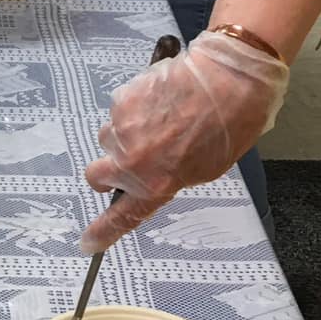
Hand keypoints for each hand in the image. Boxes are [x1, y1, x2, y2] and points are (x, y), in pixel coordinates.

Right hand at [82, 30, 291, 252]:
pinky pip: (119, 110)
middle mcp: (132, 161)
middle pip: (98, 176)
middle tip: (131, 161)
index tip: (88, 243)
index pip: (122, 216)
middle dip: (108, 172)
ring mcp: (122, 129)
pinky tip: (161, 99)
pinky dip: (135, 108)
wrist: (230, 76)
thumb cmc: (231, 122)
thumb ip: (172, 177)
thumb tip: (155, 174)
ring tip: (161, 119)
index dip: (102, 232)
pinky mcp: (121, 99)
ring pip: (110, 139)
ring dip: (127, 135)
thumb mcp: (207, 167)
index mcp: (157, 184)